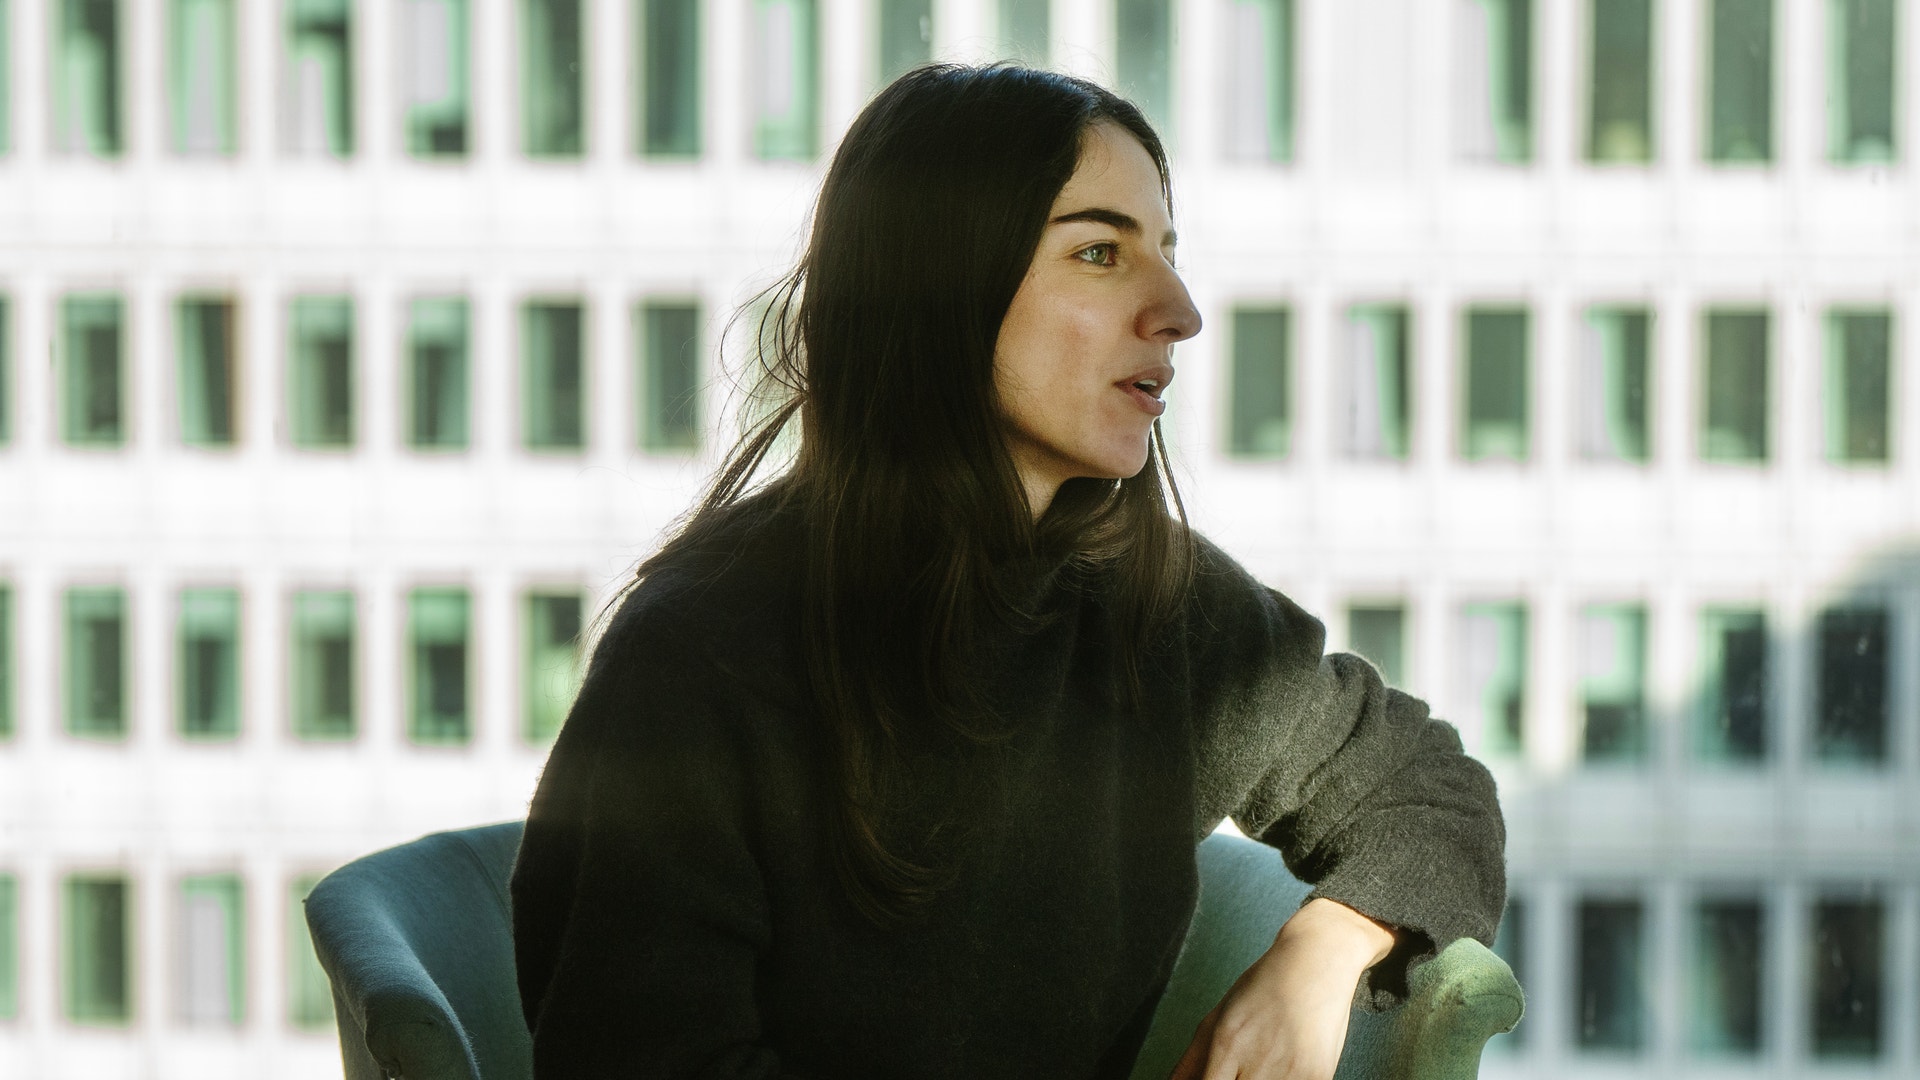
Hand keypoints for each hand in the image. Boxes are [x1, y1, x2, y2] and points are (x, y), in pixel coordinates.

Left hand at [1166, 899, 1396, 1079]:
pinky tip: (1284, 1066)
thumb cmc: (1263, 987)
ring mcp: (1290, 1072)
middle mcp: (1257, 1062)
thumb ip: (1190, 1060)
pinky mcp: (1317, 1075)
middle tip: (1238, 1069)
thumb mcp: (1218, 1016)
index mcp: (1226, 1045)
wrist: (1316, 961)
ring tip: (1262, 1064)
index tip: (1213, 1079)